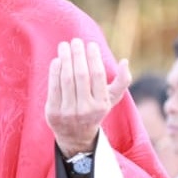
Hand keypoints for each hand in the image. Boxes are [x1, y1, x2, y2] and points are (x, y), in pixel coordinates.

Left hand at [45, 39, 130, 155]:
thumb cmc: (94, 110)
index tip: (90, 44)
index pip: (97, 76)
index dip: (94, 57)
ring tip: (64, 46)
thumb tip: (125, 61)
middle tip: (75, 41)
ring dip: (65, 59)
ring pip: (66, 79)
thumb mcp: (111, 99)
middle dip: (78, 55)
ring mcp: (68, 112)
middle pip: (81, 75)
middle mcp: (85, 110)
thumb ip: (122, 81)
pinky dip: (54, 71)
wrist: (75, 136)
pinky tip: (57, 60)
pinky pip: (54, 87)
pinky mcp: (53, 113)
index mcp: (101, 105)